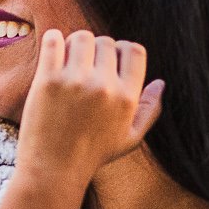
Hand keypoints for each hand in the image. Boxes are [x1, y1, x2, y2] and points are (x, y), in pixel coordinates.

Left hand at [13, 30, 163, 207]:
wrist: (53, 171)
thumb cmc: (93, 155)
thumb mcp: (130, 139)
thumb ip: (150, 110)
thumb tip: (161, 82)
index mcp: (127, 97)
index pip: (134, 50)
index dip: (123, 49)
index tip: (110, 60)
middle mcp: (104, 86)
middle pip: (106, 41)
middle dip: (97, 49)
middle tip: (85, 65)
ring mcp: (75, 81)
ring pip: (81, 37)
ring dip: (75, 44)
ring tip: (69, 60)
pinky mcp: (48, 80)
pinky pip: (53, 41)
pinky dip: (53, 40)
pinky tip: (54, 50)